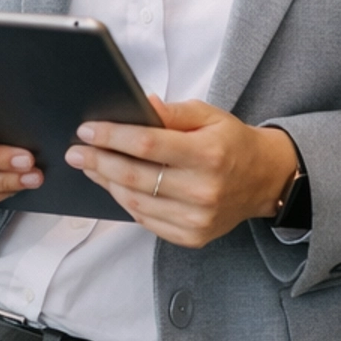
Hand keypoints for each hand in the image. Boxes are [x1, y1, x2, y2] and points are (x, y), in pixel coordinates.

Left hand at [66, 98, 297, 248]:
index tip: (87, 130)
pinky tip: (114, 186)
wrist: (265, 180)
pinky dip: (125, 203)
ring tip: (90, 166)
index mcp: (208, 153)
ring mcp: (197, 218)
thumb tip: (142, 105)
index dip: (112, 137)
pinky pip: (146, 221)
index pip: (147, 144)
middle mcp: (203, 189)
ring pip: (135, 202)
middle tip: (76, 151)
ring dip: (106, 183)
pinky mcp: (192, 236)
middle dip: (98, 161)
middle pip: (134, 176)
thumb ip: (174, 112)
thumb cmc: (232, 143)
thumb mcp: (210, 115)